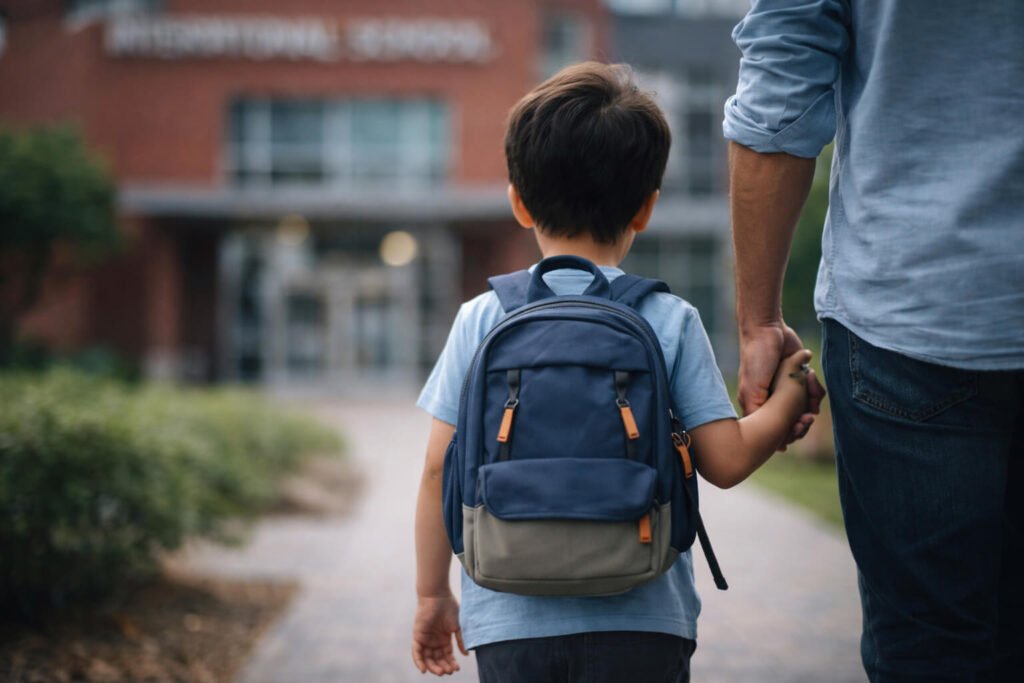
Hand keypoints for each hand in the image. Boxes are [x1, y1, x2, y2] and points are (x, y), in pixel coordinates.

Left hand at [412, 594, 466, 675]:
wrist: (438, 596)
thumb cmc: (449, 608)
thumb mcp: (457, 626)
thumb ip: (461, 640)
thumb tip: (466, 655)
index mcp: (444, 639)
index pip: (447, 656)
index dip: (451, 663)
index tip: (457, 668)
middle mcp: (434, 641)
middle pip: (437, 659)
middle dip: (443, 667)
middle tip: (448, 671)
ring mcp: (426, 639)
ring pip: (427, 658)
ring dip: (433, 667)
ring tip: (440, 672)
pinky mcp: (417, 636)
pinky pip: (416, 652)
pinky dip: (419, 662)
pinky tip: (424, 670)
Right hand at [738, 321, 824, 448]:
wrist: (767, 330)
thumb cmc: (755, 360)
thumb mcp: (752, 391)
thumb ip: (759, 415)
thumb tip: (777, 447)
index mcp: (761, 407)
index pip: (779, 431)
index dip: (791, 433)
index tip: (799, 425)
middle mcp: (775, 401)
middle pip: (796, 422)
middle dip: (804, 419)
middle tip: (808, 416)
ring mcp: (789, 390)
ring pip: (808, 408)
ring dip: (812, 397)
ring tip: (807, 379)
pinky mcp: (801, 378)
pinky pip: (814, 393)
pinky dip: (815, 385)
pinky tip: (808, 373)